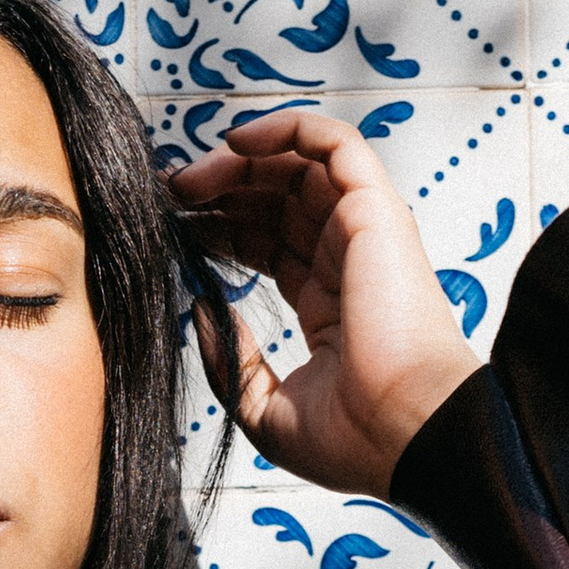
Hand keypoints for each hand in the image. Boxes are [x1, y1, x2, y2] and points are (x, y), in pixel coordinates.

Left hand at [167, 109, 480, 495]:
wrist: (403, 436)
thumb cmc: (353, 439)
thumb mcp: (263, 408)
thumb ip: (230, 358)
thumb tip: (196, 306)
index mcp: (329, 305)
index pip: (268, 244)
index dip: (219, 227)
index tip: (172, 225)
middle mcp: (348, 262)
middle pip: (277, 201)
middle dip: (219, 189)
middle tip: (166, 195)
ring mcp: (364, 233)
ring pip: (299, 166)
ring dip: (238, 161)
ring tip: (186, 180)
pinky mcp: (374, 210)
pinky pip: (333, 143)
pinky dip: (286, 129)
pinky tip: (234, 144)